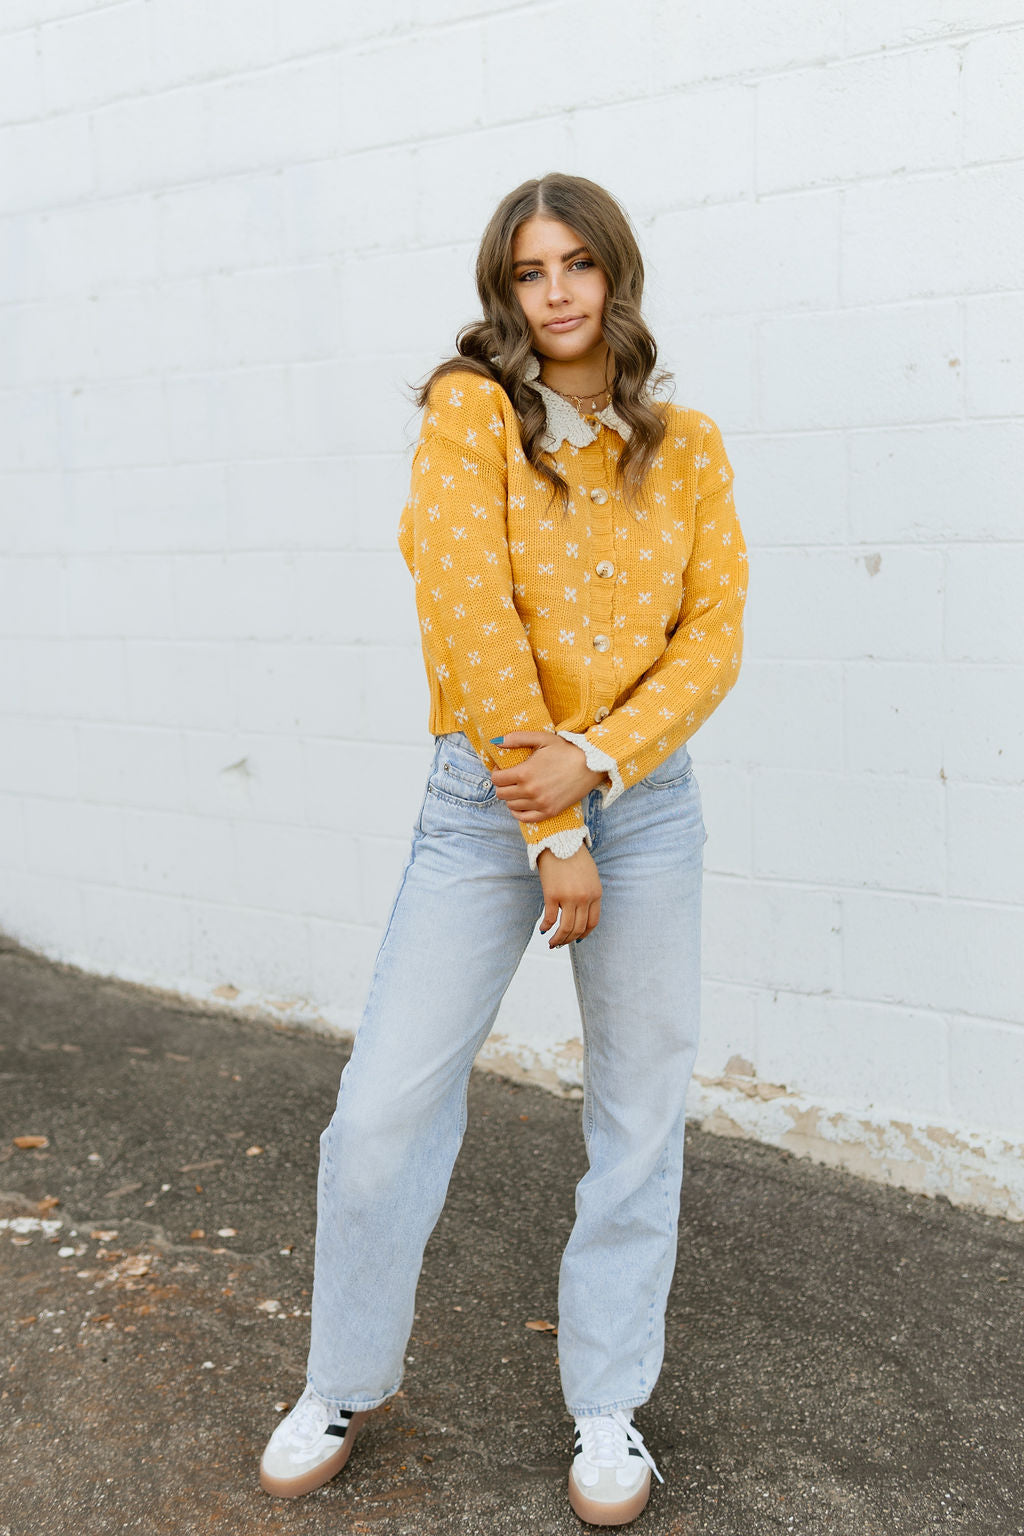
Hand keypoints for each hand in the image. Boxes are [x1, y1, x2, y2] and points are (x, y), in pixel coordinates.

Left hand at [490, 732, 607, 820]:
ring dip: (511, 797)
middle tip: (510, 778)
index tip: (502, 768)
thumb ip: (517, 738)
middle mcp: (530, 791)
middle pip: (501, 794)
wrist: (591, 765)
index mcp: (524, 773)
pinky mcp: (549, 812)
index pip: (496, 779)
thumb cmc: (566, 749)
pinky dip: (518, 812)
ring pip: (511, 806)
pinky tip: (521, 804)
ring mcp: (540, 803)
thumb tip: (496, 742)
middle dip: (502, 785)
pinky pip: (524, 818)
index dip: (496, 772)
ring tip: (518, 788)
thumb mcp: (542, 738)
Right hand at [536, 844, 601, 947]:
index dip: (584, 934)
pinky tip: (542, 929)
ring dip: (558, 939)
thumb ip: (589, 893)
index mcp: (596, 893)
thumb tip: (581, 912)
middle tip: (562, 944)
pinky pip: (550, 918)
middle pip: (578, 928)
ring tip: (552, 943)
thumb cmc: (574, 856)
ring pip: (565, 928)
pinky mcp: (552, 895)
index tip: (578, 939)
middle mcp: (584, 898)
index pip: (592, 922)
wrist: (559, 841)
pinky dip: (546, 927)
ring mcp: (569, 897)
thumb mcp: (590, 875)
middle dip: (569, 939)